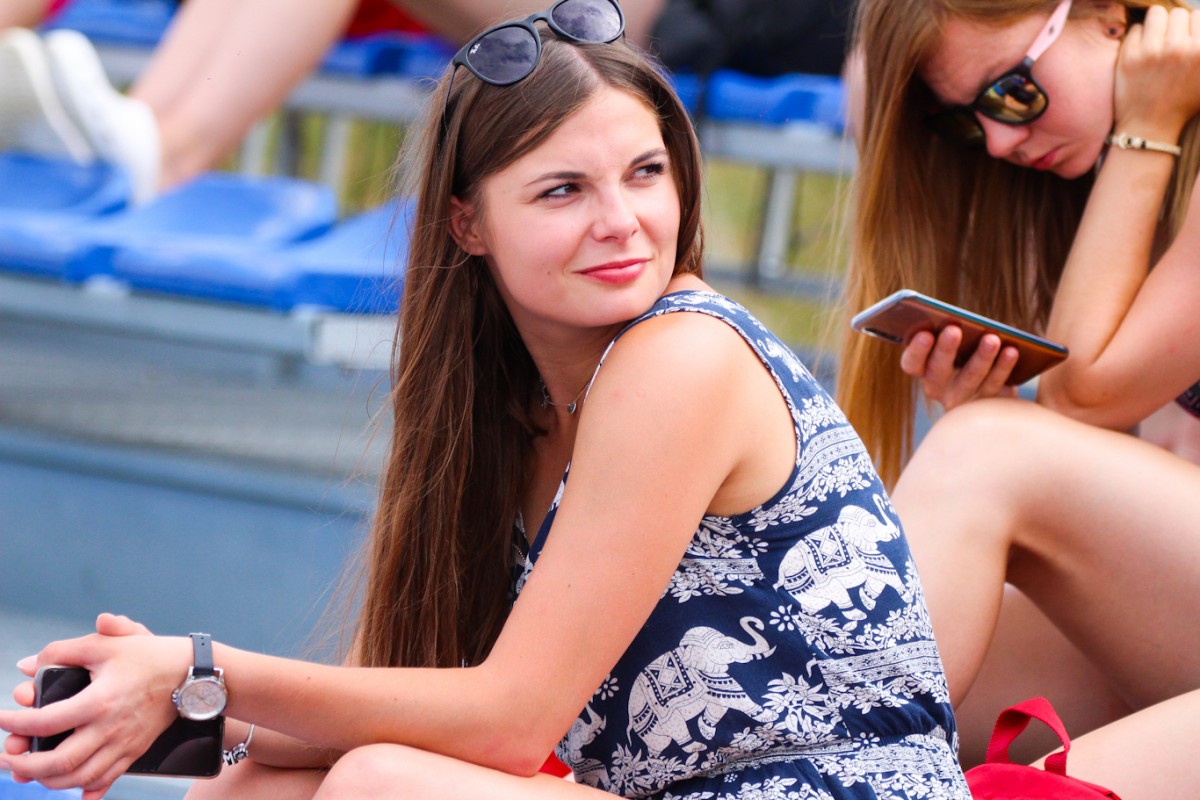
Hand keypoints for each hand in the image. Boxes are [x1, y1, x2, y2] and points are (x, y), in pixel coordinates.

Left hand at [0, 617, 188, 799]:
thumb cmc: (149, 655)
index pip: (47, 720)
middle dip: (27, 765)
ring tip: (31, 773)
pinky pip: (108, 779)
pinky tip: (76, 794)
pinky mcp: (136, 751)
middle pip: (61, 763)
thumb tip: (28, 665)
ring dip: (50, 782)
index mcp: (100, 701)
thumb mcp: (106, 644)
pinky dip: (87, 791)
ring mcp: (124, 744)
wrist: (194, 674)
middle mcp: (110, 729)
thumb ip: (64, 651)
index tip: (1, 718)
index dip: (17, 722)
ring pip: (81, 778)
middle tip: (7, 758)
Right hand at [899, 326, 1018, 410]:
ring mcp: (962, 399)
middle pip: (938, 371)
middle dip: (946, 350)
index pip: (911, 363)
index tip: (925, 333)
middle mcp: (937, 388)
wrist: (988, 397)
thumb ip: (946, 334)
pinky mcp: (986, 404)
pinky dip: (1003, 367)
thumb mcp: (952, 346)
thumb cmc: (965, 354)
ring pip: (971, 378)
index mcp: (923, 369)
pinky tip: (1011, 351)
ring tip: (992, 338)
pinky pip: (995, 385)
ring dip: (981, 357)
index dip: (916, 350)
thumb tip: (954, 317)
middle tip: (954, 330)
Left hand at [1115, 6, 1199, 138]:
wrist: (1150, 128)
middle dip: (1174, 26)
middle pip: (1178, 14)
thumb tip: (1198, 25)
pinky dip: (1139, 37)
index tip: (1186, 39)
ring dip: (1157, 25)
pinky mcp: (1128, 56)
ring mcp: (1151, 51)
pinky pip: (1135, 28)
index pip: (1198, 15)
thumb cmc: (1183, 103)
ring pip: (1156, 13)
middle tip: (1170, 43)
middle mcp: (1178, 48)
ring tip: (1156, 41)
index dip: (1192, 27)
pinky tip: (1141, 52)